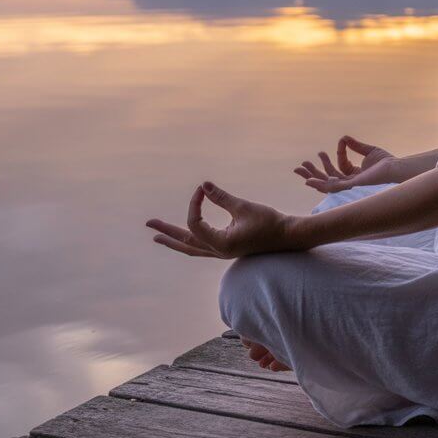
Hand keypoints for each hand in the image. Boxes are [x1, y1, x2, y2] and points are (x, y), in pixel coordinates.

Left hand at [145, 181, 292, 258]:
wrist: (288, 237)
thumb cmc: (269, 222)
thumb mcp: (244, 207)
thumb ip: (222, 197)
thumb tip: (203, 185)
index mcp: (221, 243)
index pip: (195, 224)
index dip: (194, 205)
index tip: (201, 190)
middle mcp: (218, 251)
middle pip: (185, 242)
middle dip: (166, 231)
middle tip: (148, 224)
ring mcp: (222, 252)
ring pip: (192, 248)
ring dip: (174, 240)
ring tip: (158, 236)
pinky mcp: (227, 249)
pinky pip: (201, 248)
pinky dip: (190, 242)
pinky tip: (184, 238)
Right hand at [294, 135, 400, 192]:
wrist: (393, 169)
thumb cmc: (387, 162)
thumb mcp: (369, 151)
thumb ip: (356, 145)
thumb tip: (343, 137)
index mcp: (356, 175)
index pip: (340, 165)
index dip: (338, 154)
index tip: (342, 142)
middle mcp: (351, 183)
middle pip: (328, 178)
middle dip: (314, 171)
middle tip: (303, 163)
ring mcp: (348, 187)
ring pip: (325, 184)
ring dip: (311, 177)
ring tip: (299, 169)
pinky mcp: (349, 188)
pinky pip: (331, 188)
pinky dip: (318, 185)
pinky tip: (308, 181)